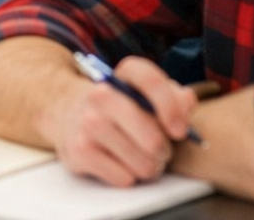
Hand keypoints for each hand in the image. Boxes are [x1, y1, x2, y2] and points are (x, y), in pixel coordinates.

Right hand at [50, 56, 196, 186]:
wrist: (66, 113)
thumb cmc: (118, 108)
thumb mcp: (143, 95)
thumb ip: (172, 96)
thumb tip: (187, 101)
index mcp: (122, 76)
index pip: (150, 80)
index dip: (171, 107)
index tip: (180, 130)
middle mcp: (101, 95)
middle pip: (152, 140)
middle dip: (163, 152)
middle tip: (157, 149)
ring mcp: (88, 123)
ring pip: (142, 164)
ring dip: (147, 167)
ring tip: (138, 156)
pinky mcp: (78, 150)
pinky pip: (124, 179)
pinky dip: (127, 176)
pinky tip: (118, 162)